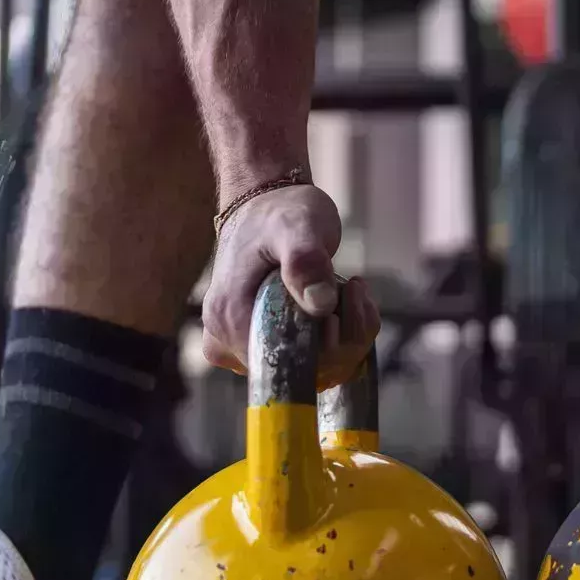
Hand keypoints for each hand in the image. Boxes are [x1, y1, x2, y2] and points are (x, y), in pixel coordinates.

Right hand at [201, 184, 380, 390]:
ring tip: (350, 289)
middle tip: (353, 289)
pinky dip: (339, 336)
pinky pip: (308, 361)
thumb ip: (305, 260)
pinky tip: (345, 302)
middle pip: (300, 373)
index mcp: (229, 317)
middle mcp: (227, 342)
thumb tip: (320, 305)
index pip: (284, 364)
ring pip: (311, 371)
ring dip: (346, 335)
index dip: (324, 344)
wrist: (269, 206)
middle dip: (343, 337)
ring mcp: (242, 348)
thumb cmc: (281, 213)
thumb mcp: (298, 225)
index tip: (341, 299)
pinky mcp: (262, 346)